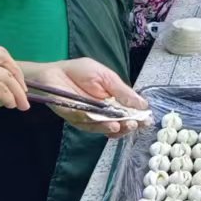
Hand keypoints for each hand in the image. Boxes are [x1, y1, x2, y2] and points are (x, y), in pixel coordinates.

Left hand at [25, 58, 148, 138]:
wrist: (54, 72)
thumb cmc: (80, 71)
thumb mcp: (106, 77)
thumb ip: (122, 91)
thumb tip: (143, 103)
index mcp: (113, 100)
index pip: (129, 112)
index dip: (138, 117)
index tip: (147, 120)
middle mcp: (103, 112)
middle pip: (119, 124)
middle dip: (128, 125)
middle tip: (135, 124)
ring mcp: (90, 117)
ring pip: (105, 128)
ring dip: (116, 128)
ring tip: (123, 125)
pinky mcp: (77, 120)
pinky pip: (89, 125)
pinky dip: (99, 126)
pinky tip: (110, 124)